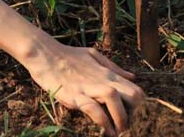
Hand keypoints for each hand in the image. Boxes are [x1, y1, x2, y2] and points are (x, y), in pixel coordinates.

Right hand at [26, 43, 143, 135]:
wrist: (44, 53)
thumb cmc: (68, 55)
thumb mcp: (94, 56)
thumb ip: (113, 68)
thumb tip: (132, 77)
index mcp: (108, 73)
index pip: (137, 91)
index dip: (140, 109)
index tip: (133, 119)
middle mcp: (103, 80)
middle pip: (133, 96)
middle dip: (134, 116)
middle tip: (127, 127)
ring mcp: (89, 87)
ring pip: (115, 101)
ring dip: (120, 120)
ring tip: (118, 132)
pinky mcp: (74, 95)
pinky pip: (93, 109)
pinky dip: (102, 121)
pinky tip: (104, 130)